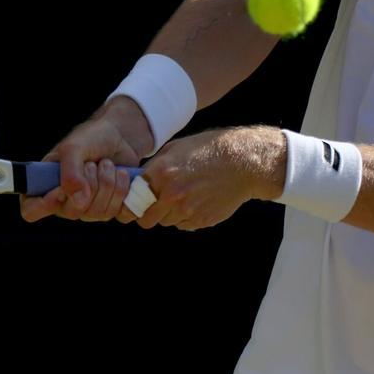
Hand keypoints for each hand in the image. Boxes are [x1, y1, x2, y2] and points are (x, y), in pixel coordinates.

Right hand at [20, 96, 153, 222]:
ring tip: (107, 164)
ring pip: (98, 212)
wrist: (120, 135)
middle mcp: (65, 201)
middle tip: (92, 163)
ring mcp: (88, 207)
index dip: (43, 205)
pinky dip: (123, 189)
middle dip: (88, 183)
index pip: (31, 209)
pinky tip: (121, 174)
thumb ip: (70, 173)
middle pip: (72, 212)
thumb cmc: (91, 138)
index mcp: (47, 185)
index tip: (60, 190)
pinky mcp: (111, 207)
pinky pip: (118, 212)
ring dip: (108, 182)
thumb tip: (79, 202)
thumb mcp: (74, 147)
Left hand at [135, 126, 284, 231]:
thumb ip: (154, 167)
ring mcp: (186, 210)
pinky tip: (196, 201)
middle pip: (145, 219)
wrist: (241, 162)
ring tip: (183, 197)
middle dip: (148, 213)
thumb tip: (136, 181)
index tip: (133, 204)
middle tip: (155, 205)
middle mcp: (171, 194)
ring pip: (165, 222)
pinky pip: (183, 225)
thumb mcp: (175, 149)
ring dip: (168, 214)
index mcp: (160, 173)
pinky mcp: (200, 220)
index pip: (132, 200)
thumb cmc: (207, 150)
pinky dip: (185, 217)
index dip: (131, 203)